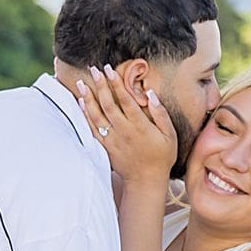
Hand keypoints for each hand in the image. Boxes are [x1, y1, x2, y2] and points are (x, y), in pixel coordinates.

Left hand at [77, 65, 176, 181]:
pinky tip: (81, 103)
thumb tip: (150, 94)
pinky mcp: (106, 147)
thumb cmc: (161, 157)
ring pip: (97, 116)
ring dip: (88, 98)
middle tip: (94, 69)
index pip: (126, 100)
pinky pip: (92, 129)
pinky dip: (85, 115)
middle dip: (100, 85)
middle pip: (109, 104)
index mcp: (140, 126)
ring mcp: (113, 140)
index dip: (117, 84)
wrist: (146, 181)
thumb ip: (160, 114)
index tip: (110, 69)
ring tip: (81, 82)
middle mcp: (124, 131)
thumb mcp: (170, 135)